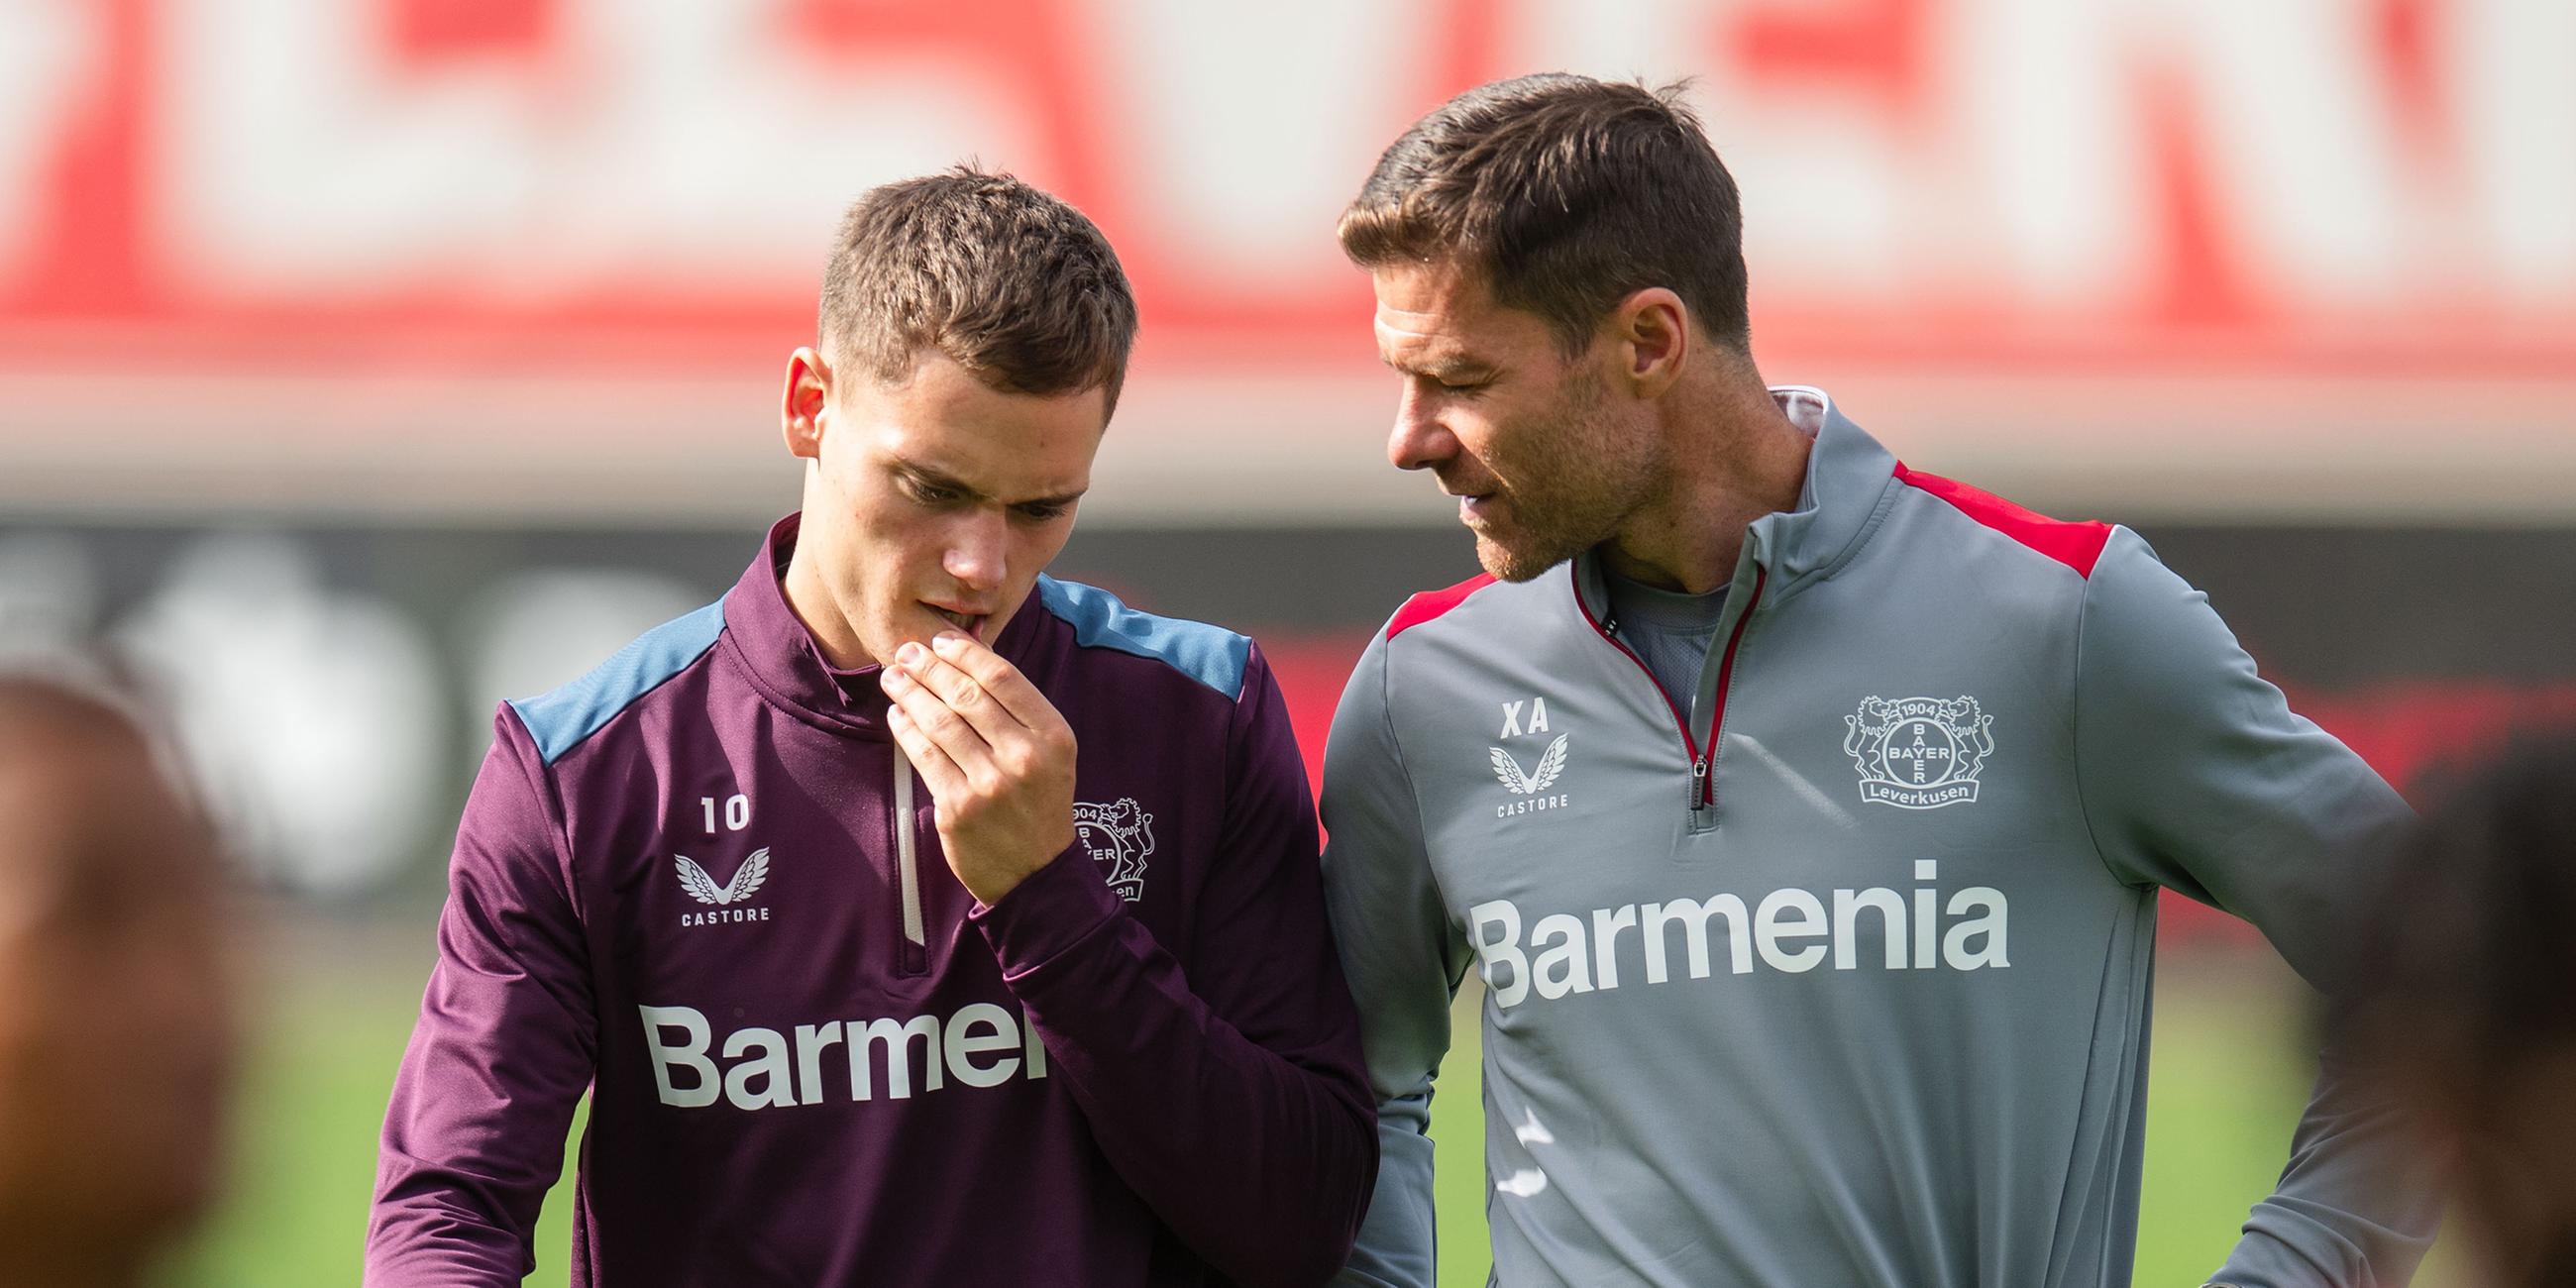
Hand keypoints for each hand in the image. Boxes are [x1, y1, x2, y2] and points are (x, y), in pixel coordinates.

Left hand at [879, 631, 1077, 904]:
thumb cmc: (1039, 803)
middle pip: (967, 696)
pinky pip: (924, 757)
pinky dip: (906, 730)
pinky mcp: (958, 809)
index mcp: (1053, 736)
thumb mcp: (1050, 753)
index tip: (942, 641)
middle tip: (907, 651)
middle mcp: (1024, 757)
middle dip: (930, 668)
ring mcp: (989, 785)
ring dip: (910, 693)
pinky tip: (897, 714)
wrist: (1037, 873)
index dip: (966, 654)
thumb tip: (965, 662)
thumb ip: (1019, 713)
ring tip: (893, 676)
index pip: (1003, 678)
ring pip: (939, 723)